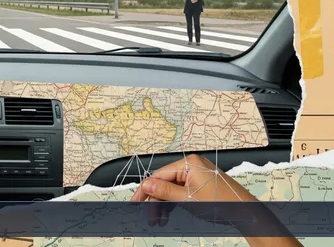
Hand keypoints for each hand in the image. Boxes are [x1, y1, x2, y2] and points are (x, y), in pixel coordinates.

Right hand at [131, 154, 257, 225]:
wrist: (246, 213)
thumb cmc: (223, 203)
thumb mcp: (188, 199)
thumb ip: (165, 191)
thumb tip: (147, 184)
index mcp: (189, 163)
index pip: (159, 175)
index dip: (145, 190)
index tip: (136, 202)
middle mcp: (192, 165)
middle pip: (165, 182)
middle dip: (156, 201)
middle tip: (151, 217)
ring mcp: (197, 173)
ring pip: (172, 188)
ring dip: (165, 204)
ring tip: (160, 220)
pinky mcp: (201, 182)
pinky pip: (182, 189)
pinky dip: (175, 201)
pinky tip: (170, 213)